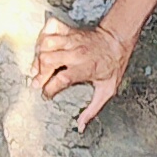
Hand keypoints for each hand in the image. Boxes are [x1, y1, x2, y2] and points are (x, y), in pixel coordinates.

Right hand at [30, 14, 135, 131]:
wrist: (118, 40)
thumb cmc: (113, 66)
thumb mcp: (107, 90)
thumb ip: (92, 110)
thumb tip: (80, 127)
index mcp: (86, 68)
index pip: (62, 79)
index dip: (50, 89)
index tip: (46, 95)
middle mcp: (77, 53)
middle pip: (48, 60)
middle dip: (39, 74)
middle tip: (37, 82)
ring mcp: (72, 40)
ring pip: (46, 44)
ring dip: (39, 56)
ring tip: (38, 67)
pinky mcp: (69, 31)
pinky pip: (51, 29)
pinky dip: (43, 36)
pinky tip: (43, 46)